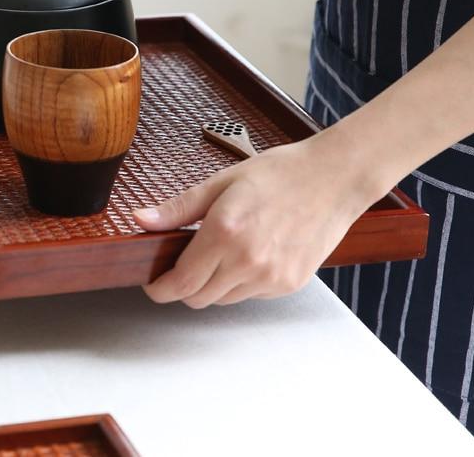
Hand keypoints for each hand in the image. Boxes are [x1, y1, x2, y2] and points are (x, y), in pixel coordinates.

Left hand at [134, 139, 372, 306]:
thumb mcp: (221, 182)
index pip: (182, 283)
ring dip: (211, 285)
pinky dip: (240, 282)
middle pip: (199, 298)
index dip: (160, 289)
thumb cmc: (279, 174)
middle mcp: (248, 261)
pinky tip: (247, 254)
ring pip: (224, 300)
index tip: (152, 283)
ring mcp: (271, 277)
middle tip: (181, 262)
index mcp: (225, 233)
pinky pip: (251, 295)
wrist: (332, 178)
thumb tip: (141, 220)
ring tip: (219, 251)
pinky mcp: (290, 284)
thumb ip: (178, 208)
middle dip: (183, 286)